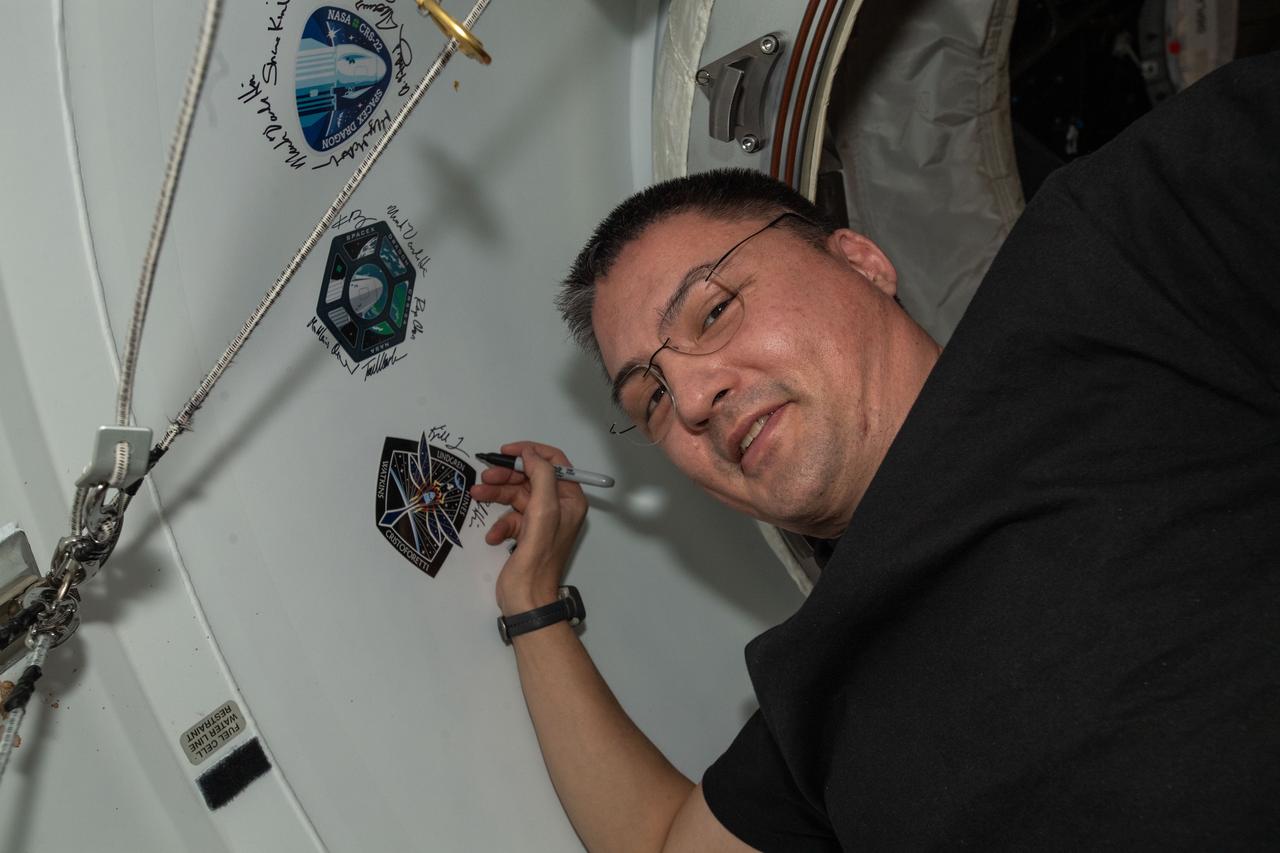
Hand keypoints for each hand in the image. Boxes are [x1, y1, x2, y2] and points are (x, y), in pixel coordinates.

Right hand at [469, 441, 587, 614]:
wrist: (527, 599)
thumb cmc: (538, 560)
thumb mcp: (543, 511)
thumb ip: (541, 476)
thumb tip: (531, 453)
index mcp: (570, 500)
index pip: (554, 462)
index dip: (531, 452)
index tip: (507, 451)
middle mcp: (559, 508)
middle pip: (530, 478)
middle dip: (507, 475)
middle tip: (485, 475)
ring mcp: (542, 521)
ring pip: (517, 496)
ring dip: (496, 495)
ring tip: (477, 495)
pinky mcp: (527, 534)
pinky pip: (510, 518)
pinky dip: (499, 524)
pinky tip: (494, 537)